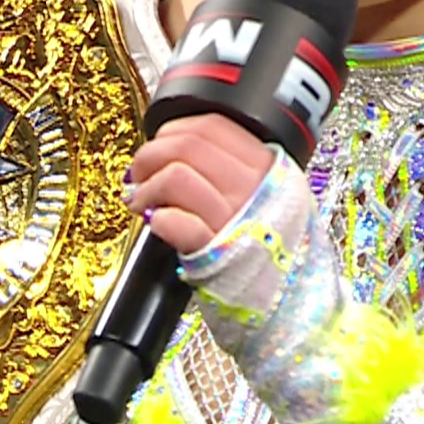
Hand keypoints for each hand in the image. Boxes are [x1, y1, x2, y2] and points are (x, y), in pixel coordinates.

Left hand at [126, 114, 274, 253]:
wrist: (284, 296)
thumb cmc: (266, 244)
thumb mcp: (264, 195)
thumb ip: (229, 168)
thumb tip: (173, 147)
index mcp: (266, 166)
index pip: (211, 126)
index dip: (174, 130)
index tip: (160, 143)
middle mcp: (252, 187)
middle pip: (188, 145)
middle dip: (151, 154)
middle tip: (139, 173)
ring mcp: (234, 219)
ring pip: (176, 175)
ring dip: (147, 187)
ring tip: (141, 202)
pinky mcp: (216, 251)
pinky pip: (175, 222)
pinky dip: (159, 219)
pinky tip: (158, 223)